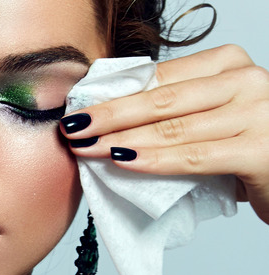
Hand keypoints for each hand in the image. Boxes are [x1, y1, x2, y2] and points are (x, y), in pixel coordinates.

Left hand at [60, 45, 268, 224]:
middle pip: (160, 99)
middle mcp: (246, 80)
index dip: (113, 92)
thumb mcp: (212, 115)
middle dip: (108, 115)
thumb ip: (174, 109)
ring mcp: (256, 113)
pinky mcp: (259, 151)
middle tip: (71, 128)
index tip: (76, 106)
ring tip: (86, 149)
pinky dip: (153, 160)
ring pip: (173, 128)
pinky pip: (194, 156)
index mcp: (228, 63)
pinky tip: (122, 163)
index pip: (159, 76)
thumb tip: (107, 119)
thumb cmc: (247, 144)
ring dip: (121, 140)